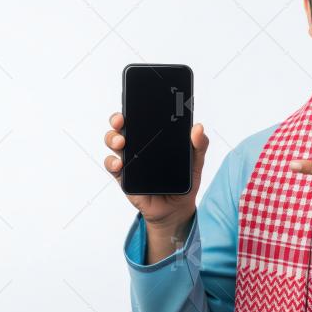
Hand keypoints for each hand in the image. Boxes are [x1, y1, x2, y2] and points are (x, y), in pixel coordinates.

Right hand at [103, 112, 208, 231]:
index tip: (134, 102)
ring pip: (113, 143)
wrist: (176, 209)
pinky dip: (112, 162)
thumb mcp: (196, 162)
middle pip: (121, 127)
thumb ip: (199, 145)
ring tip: (121, 142)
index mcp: (154, 138)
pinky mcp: (124, 177)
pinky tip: (119, 163)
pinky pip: (113, 166)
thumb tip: (198, 127)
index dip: (134, 108)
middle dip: (117, 120)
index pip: (141, 118)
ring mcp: (129, 161)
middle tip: (122, 121)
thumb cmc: (183, 181)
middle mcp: (138, 146)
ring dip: (112, 139)